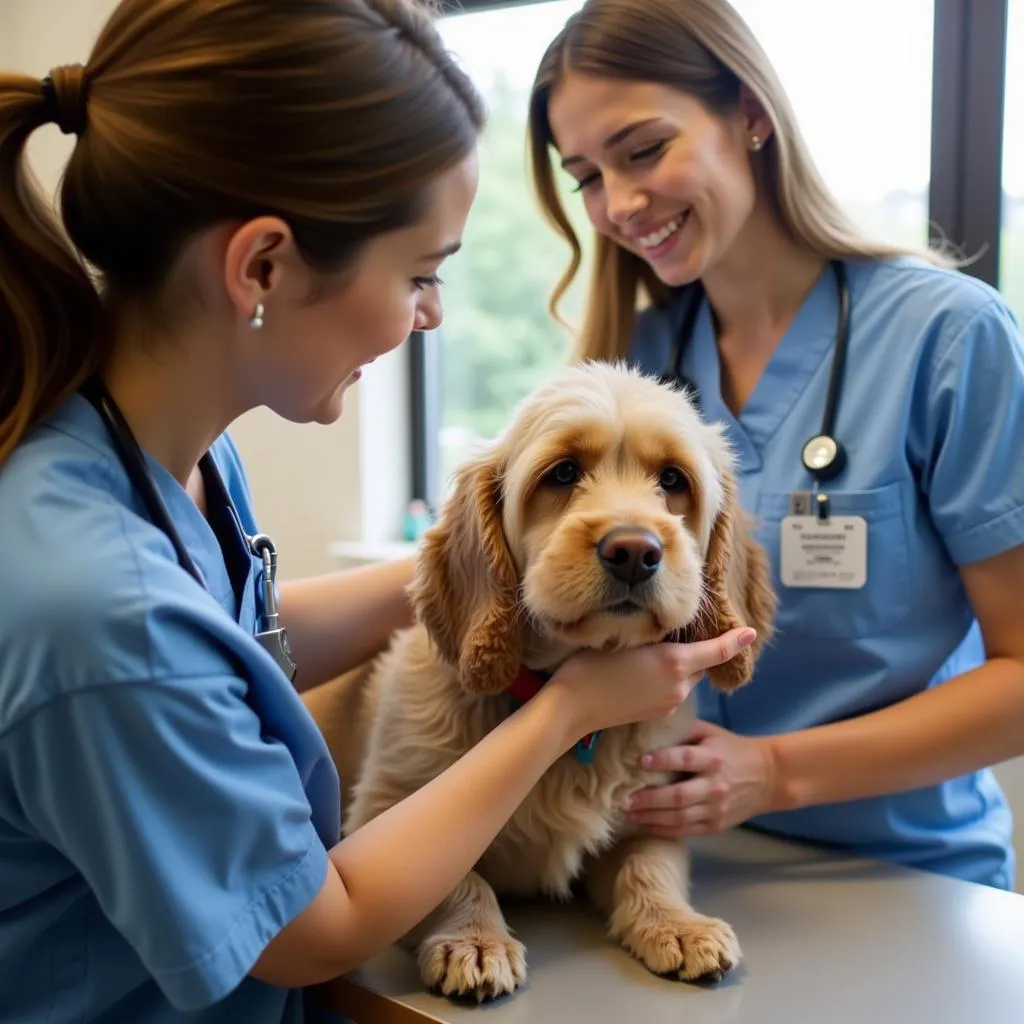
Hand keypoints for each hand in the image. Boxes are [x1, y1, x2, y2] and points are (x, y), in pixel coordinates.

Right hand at [550, 628, 756, 740]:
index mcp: (674, 663)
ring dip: (675, 667)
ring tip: (647, 655)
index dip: (736, 641)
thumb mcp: (625, 642)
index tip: (751, 632)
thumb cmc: (591, 667)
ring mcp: (669, 704)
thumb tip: (667, 632)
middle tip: (672, 634)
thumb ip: (654, 639)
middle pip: (698, 663)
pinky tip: (638, 675)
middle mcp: (679, 686)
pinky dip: (664, 682)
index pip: (716, 651)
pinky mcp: (658, 715)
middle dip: (693, 651)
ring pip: (684, 679)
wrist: (572, 710)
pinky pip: (671, 693)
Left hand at [627, 719, 778, 837]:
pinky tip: (646, 825)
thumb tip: (649, 730)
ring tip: (630, 814)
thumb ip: (684, 732)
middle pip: (679, 795)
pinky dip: (664, 830)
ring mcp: (716, 808)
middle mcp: (715, 785)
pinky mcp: (716, 826)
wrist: (768, 777)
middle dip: (650, 799)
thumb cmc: (731, 749)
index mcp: (713, 758)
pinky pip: (686, 831)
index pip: (685, 759)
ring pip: (680, 817)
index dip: (663, 760)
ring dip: (652, 817)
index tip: (640, 761)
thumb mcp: (711, 733)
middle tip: (626, 799)